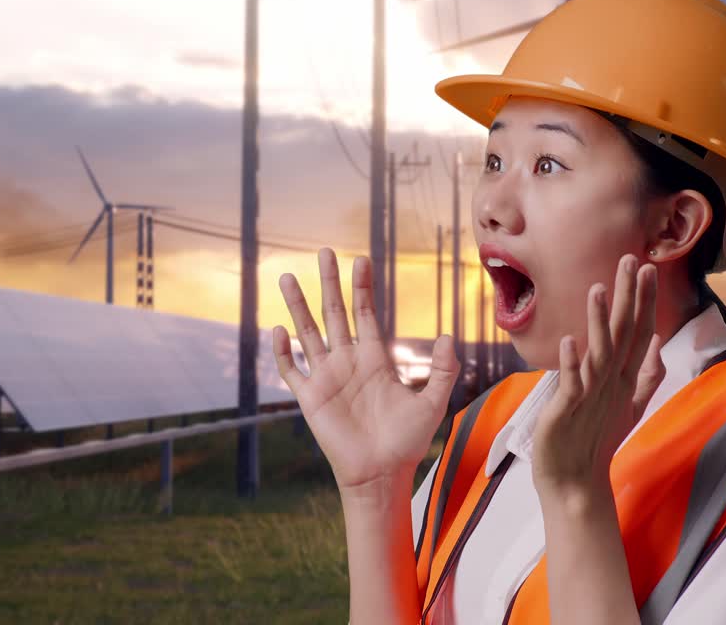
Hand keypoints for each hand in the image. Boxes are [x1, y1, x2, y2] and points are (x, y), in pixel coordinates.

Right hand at [273, 248, 460, 498]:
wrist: (382, 474)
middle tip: (324, 251)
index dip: (363, 287)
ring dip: (298, 305)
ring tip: (288, 277)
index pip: (366, 313)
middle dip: (329, 282)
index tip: (361, 259)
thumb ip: (442, 370)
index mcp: (375, 359)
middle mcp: (348, 362)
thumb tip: (446, 336)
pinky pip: (292, 370)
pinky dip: (284, 351)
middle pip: (334, 313)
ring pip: (308, 333)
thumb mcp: (433, 402)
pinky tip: (279, 330)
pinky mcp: (310, 399)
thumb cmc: (407, 442)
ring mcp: (327, 378)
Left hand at [531, 253, 664, 499]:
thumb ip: (646, 374)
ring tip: (597, 289)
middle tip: (632, 261)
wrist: (575, 482)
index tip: (648, 267)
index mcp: (623, 378)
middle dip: (628, 298)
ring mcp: (591, 396)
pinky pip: (570, 383)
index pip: (639, 332)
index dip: (644, 301)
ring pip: (599, 353)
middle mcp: (611, 383)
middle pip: (624, 334)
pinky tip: (570, 340)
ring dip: (599, 322)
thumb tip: (658, 342)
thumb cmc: (597, 440)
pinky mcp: (567, 410)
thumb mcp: (628, 404)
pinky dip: (571, 363)